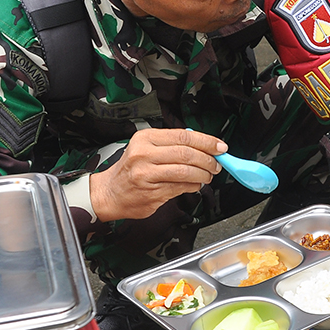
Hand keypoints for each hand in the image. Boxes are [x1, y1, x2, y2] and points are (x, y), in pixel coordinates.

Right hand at [89, 128, 223, 222]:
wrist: (109, 193)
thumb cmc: (132, 169)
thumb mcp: (147, 148)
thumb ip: (173, 145)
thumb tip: (206, 146)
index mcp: (145, 138)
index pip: (184, 136)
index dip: (207, 141)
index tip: (220, 147)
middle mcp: (143, 154)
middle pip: (187, 154)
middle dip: (208, 160)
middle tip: (217, 164)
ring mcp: (146, 174)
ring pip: (186, 172)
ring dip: (203, 175)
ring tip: (208, 175)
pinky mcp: (151, 192)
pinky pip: (180, 187)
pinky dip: (193, 186)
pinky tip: (195, 184)